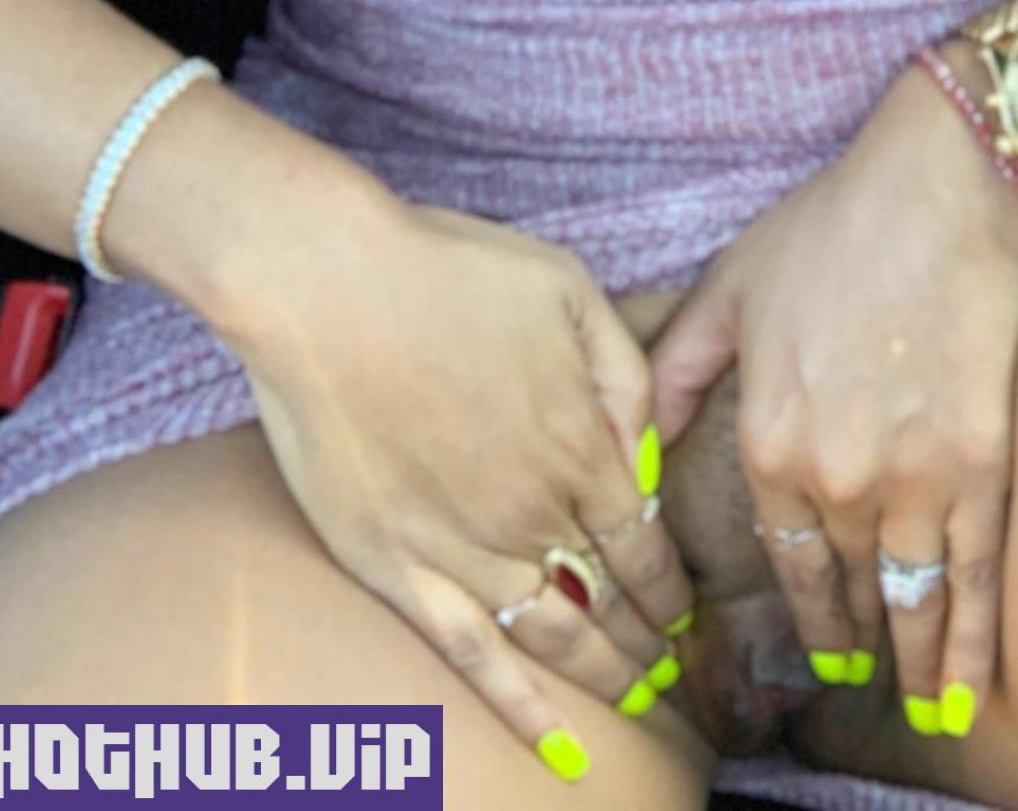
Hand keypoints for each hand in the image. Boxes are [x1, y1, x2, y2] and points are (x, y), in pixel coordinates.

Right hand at [222, 187, 700, 761]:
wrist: (329, 283)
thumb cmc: (449, 270)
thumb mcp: (570, 289)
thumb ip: (624, 376)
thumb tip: (652, 449)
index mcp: (583, 445)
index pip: (646, 543)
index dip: (672, 587)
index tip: (688, 614)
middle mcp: (534, 511)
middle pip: (609, 598)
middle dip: (647, 641)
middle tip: (671, 673)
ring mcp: (463, 547)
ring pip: (553, 636)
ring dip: (600, 674)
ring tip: (633, 701)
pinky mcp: (394, 566)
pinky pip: (468, 654)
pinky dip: (519, 707)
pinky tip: (556, 747)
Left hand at [644, 53, 1017, 737]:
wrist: (941, 191)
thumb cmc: (834, 227)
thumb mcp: (730, 287)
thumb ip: (675, 368)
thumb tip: (638, 436)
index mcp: (768, 442)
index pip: (783, 560)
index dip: (801, 612)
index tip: (810, 649)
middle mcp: (835, 480)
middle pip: (845, 588)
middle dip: (851, 641)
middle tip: (855, 680)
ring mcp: (913, 481)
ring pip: (909, 602)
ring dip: (915, 663)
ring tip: (923, 706)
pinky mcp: (981, 469)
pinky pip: (973, 580)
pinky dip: (973, 644)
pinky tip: (970, 688)